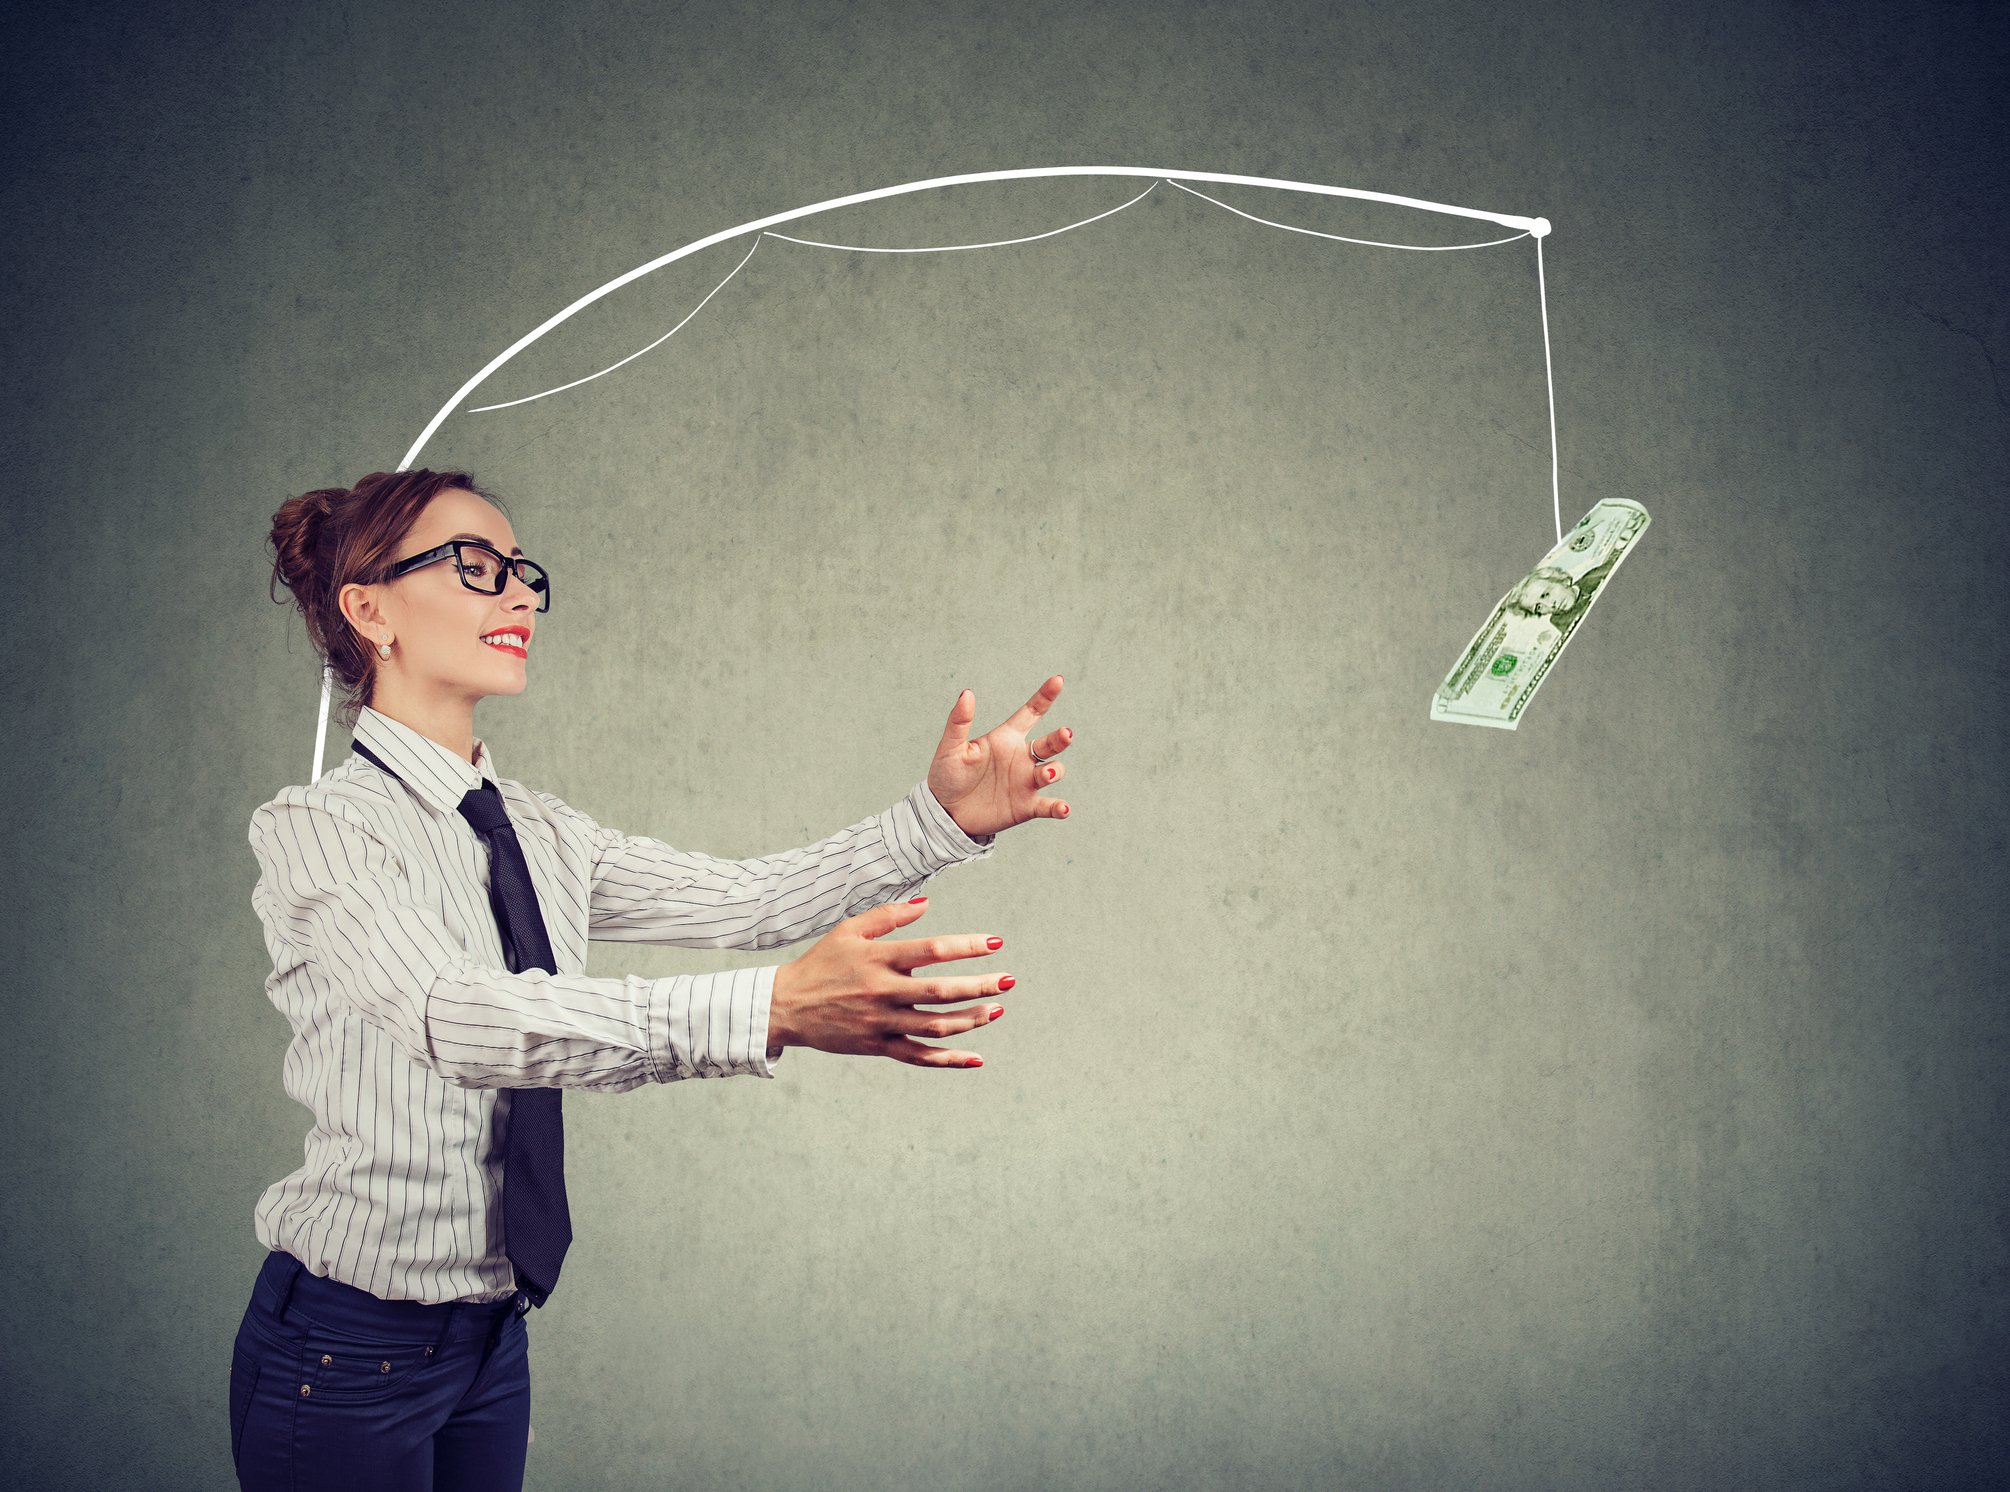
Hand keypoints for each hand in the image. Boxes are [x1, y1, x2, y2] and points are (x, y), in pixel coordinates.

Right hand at [768, 897, 1008, 1067]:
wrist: (787, 1006)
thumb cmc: (821, 962)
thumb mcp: (849, 929)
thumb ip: (889, 916)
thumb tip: (927, 903)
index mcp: (878, 958)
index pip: (932, 950)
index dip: (967, 946)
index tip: (996, 942)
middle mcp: (882, 991)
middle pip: (941, 991)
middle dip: (980, 986)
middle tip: (1010, 980)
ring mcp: (881, 1022)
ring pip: (936, 1026)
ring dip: (971, 1019)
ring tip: (997, 1010)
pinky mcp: (878, 1046)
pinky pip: (919, 1056)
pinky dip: (949, 1060)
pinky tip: (976, 1057)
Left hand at [926, 675, 1074, 840]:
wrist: (945, 813)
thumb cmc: (947, 775)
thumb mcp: (950, 748)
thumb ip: (959, 722)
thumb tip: (967, 693)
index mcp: (1006, 738)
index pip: (1031, 713)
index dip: (1045, 696)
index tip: (1058, 680)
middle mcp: (1021, 758)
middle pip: (1050, 743)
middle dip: (1060, 739)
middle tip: (1065, 734)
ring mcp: (1026, 782)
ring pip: (1053, 771)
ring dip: (1055, 770)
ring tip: (1047, 773)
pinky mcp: (1026, 806)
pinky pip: (1048, 805)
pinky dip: (1059, 808)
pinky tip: (1064, 809)